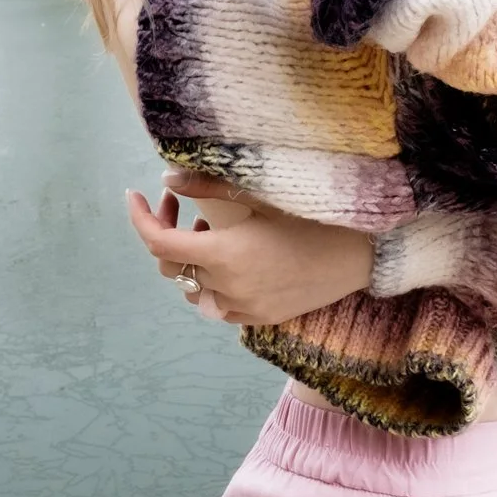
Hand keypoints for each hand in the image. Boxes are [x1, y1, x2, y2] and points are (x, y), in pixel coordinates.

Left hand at [124, 174, 374, 326]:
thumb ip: (209, 187)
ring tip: (213, 235)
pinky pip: (219, 306)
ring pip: (193, 291)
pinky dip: (212, 284)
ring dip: (191, 263)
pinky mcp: (261, 318)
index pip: (159, 242)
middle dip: (166, 233)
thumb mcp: (260, 194)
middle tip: (182, 206)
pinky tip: (233, 262)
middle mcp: (228, 287)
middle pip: (172, 267)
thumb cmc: (313, 217)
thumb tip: (168, 178)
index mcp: (224, 254)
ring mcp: (244, 308)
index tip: (134, 196)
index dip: (140, 218)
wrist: (362, 255)